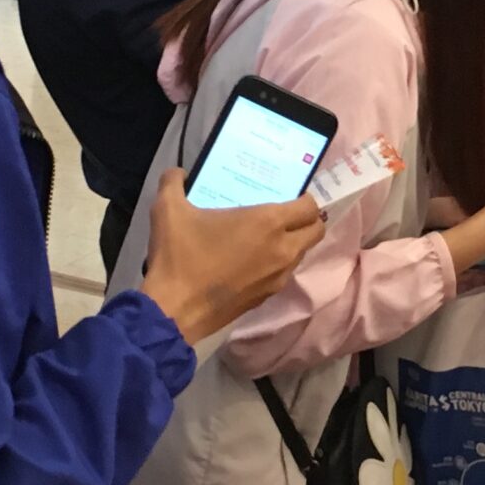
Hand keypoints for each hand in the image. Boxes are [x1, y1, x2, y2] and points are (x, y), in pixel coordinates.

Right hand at [139, 170, 324, 345]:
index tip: (292, 194)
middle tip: (285, 214)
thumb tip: (178, 174)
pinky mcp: (266, 298)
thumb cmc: (178, 256)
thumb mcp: (167, 209)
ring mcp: (277, 277)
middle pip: (317, 231)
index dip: (306, 198)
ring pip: (301, 255)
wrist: (173, 311)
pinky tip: (251, 260)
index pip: (310, 207)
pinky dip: (276, 264)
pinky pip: (283, 275)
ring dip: (293, 243)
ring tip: (266, 236)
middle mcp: (282, 250)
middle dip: (308, 220)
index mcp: (268, 223)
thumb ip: (173, 182)